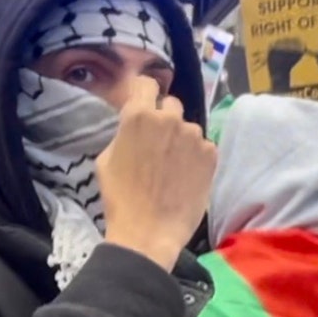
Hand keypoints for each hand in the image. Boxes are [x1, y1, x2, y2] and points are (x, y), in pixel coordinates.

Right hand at [98, 77, 217, 270]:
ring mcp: (194, 136)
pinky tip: (186, 177)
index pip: (146, 83)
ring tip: (173, 167)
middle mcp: (170, 118)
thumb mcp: (106, 159)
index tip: (144, 104)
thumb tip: (134, 127)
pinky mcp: (211, 155)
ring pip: (188, 128)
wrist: (149, 233)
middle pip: (170, 104)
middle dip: (164, 119)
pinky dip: (196, 157)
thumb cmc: (120, 198)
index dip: (144, 93)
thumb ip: (124, 133)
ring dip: (181, 140)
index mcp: (139, 116)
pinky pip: (203, 147)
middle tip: (158, 144)